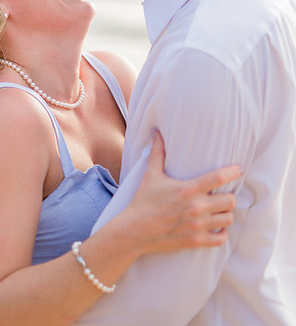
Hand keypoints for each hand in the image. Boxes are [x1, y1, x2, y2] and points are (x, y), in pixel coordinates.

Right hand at [122, 130, 241, 253]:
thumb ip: (157, 153)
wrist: (134, 230)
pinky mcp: (196, 240)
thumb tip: (157, 132)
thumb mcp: (150, 175)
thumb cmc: (143, 200)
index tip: (239, 170)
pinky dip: (222, 233)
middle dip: (228, 197)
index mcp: (188, 189)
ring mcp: (197, 225)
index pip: (219, 177)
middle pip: (230, 201)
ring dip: (225, 214)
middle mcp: (196, 207)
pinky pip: (222, 238)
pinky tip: (216, 227)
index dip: (233, 172)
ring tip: (218, 211)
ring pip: (228, 219)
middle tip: (222, 196)